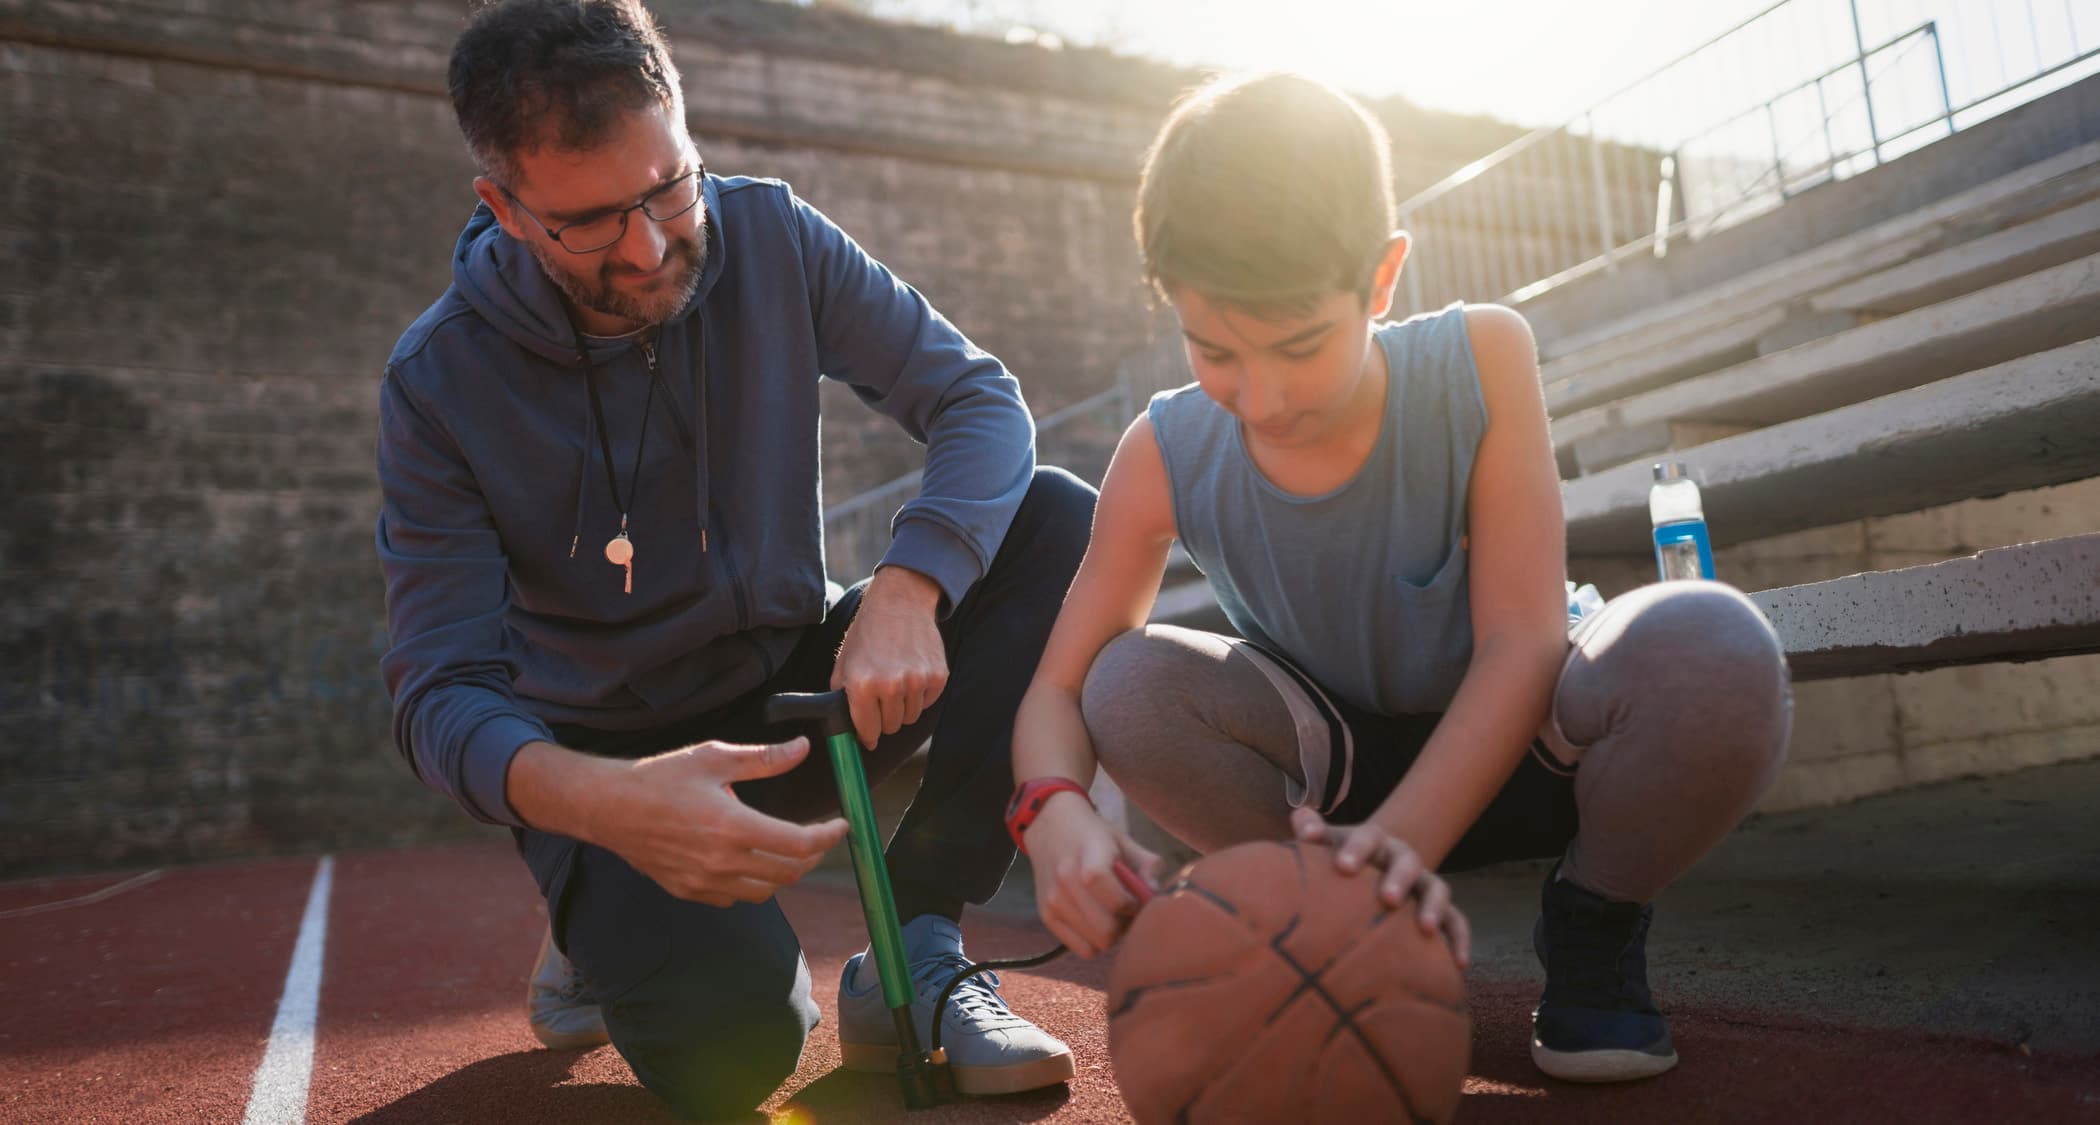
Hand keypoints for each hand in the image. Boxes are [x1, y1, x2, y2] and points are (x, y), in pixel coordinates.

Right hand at [594, 737, 849, 906]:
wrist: (608, 807)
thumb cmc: (658, 778)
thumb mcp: (714, 758)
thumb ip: (763, 758)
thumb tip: (801, 749)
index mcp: (733, 827)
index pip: (799, 844)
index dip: (828, 836)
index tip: (840, 825)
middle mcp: (721, 862)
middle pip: (789, 873)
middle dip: (813, 856)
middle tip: (819, 837)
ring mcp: (704, 882)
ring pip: (765, 891)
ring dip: (785, 873)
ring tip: (788, 849)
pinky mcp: (689, 891)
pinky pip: (734, 898)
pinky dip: (752, 884)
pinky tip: (750, 862)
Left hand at [832, 566, 948, 748]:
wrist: (900, 601)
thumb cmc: (869, 631)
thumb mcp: (844, 661)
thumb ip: (840, 696)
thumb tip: (847, 729)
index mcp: (862, 684)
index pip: (867, 730)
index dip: (867, 735)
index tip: (868, 735)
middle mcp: (891, 685)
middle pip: (891, 727)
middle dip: (884, 718)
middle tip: (881, 699)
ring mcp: (917, 681)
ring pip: (910, 718)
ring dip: (902, 707)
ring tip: (896, 683)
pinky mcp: (938, 676)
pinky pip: (928, 703)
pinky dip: (920, 696)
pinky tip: (912, 675)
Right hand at [1027, 792, 1164, 958]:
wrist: (1050, 825)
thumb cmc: (1094, 835)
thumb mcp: (1124, 841)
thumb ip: (1148, 866)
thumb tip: (1156, 897)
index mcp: (1089, 856)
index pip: (1111, 896)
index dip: (1130, 904)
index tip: (1135, 899)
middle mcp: (1066, 880)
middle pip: (1106, 930)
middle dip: (1125, 926)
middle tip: (1127, 911)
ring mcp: (1053, 901)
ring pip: (1097, 944)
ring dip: (1111, 934)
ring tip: (1112, 914)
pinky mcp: (1046, 916)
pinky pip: (1082, 949)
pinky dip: (1095, 941)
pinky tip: (1096, 921)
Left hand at [1291, 806, 1471, 968]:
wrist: (1373, 868)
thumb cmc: (1341, 862)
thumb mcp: (1328, 845)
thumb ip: (1313, 833)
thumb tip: (1300, 817)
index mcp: (1374, 841)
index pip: (1368, 838)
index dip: (1357, 850)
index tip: (1343, 867)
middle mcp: (1403, 858)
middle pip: (1407, 862)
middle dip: (1399, 879)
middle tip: (1388, 899)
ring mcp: (1424, 883)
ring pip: (1436, 889)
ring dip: (1433, 907)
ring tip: (1425, 929)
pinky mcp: (1440, 909)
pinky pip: (1456, 922)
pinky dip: (1460, 939)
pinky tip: (1459, 964)